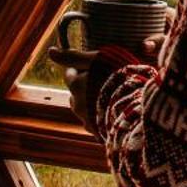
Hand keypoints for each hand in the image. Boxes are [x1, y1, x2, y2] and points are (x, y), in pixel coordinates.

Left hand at [64, 7, 173, 129]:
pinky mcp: (100, 134)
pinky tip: (115, 113)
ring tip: (109, 99)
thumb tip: (50, 51)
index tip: (88, 67)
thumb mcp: (96, 60)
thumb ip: (74, 56)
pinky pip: (98, 126)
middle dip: (84, 89)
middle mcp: (78, 105)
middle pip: (76, 95)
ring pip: (86, 111)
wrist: (136, 107)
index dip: (79, 70)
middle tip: (101, 83)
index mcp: (76, 86)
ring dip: (92, 105)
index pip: (70, 75)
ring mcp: (89, 121)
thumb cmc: (118, 77)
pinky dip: (103, 119)